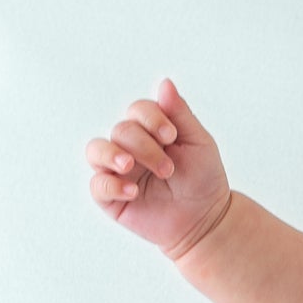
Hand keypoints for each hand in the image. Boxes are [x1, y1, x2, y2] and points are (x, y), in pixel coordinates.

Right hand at [85, 78, 232, 258]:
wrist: (206, 219)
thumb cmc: (204, 179)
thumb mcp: (199, 143)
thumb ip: (180, 114)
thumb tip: (165, 83)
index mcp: (150, 131)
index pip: (138, 111)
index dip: (151, 118)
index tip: (171, 136)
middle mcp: (129, 147)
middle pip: (121, 131)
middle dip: (145, 147)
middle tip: (168, 169)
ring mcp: (117, 170)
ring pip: (96, 150)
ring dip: (113, 155)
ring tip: (130, 166)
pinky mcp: (111, 196)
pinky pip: (97, 184)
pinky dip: (111, 184)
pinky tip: (133, 191)